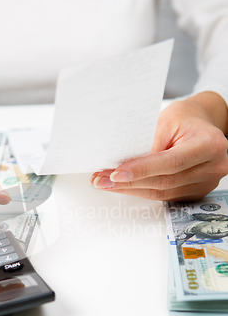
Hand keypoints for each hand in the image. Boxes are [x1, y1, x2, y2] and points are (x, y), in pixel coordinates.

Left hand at [91, 92, 227, 201]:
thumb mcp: (166, 120)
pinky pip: (164, 196)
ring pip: (162, 193)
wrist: (200, 124)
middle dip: (129, 182)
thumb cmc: (184, 119)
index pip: (171, 162)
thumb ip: (148, 144)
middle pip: (165, 181)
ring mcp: (205, 183)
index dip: (142, 170)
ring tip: (106, 183)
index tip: (116, 173)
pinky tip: (123, 186)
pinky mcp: (195, 192)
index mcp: (209, 144)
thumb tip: (121, 165)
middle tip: (101, 179)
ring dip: (130, 189)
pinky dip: (141, 191)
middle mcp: (212, 166)